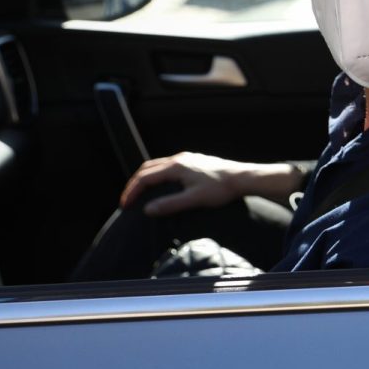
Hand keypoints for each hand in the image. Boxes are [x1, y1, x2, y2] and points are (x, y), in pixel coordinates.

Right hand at [121, 152, 287, 216]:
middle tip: (128, 199)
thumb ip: (171, 204)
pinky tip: (163, 187)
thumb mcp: (195, 199)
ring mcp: (188, 159)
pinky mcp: (195, 163)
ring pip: (159, 166)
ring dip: (147, 179)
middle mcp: (179, 159)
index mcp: (176, 166)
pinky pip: (170, 167)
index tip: (125, 205)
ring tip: (140, 194)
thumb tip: (148, 210)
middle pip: (148, 168)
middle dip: (135, 184)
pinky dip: (159, 176)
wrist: (243, 178)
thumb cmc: (221, 189)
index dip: (132, 191)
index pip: (145, 177)